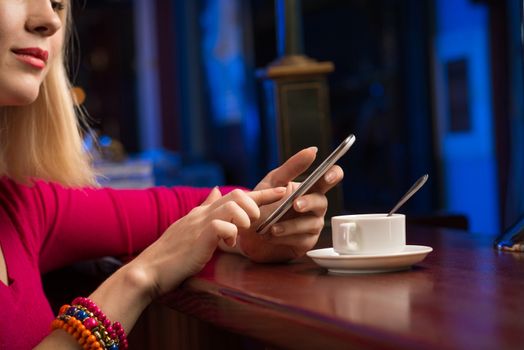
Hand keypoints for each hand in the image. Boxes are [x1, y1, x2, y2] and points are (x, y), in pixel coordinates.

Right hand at [128, 186, 285, 297]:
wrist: (150, 270)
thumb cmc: (173, 254)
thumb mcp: (191, 227)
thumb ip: (205, 210)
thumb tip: (215, 191)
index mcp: (203, 212)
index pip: (235, 195)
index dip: (262, 194)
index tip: (283, 191)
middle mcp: (203, 213)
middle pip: (237, 194)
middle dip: (256, 203)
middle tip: (259, 219)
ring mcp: (200, 223)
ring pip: (232, 205)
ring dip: (245, 217)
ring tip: (243, 230)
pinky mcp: (199, 237)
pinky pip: (223, 226)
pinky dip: (231, 233)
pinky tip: (228, 244)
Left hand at [235, 147, 343, 261]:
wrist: (246, 231)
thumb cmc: (262, 203)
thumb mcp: (273, 182)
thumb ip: (292, 167)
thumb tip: (313, 150)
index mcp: (309, 188)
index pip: (329, 178)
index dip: (334, 175)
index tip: (329, 175)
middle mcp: (314, 206)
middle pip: (322, 201)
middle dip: (309, 202)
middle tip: (296, 204)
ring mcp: (311, 225)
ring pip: (311, 223)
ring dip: (292, 224)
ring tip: (273, 227)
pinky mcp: (305, 242)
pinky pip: (302, 239)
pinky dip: (286, 237)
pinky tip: (272, 235)